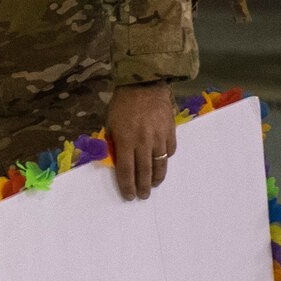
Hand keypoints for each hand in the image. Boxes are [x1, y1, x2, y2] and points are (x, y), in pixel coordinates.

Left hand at [106, 82, 176, 200]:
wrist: (145, 84)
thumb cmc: (122, 103)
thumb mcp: (110, 123)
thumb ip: (113, 142)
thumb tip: (115, 161)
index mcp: (126, 141)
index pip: (126, 170)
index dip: (127, 185)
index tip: (129, 195)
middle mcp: (144, 142)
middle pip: (145, 172)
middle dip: (143, 187)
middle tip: (143, 196)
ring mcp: (159, 138)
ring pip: (160, 165)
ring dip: (157, 178)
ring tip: (154, 185)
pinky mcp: (171, 132)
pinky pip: (170, 151)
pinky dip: (165, 159)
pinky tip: (161, 163)